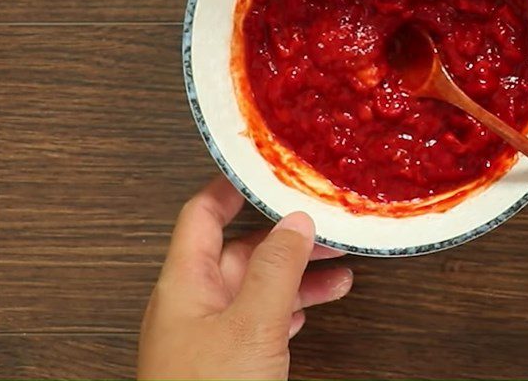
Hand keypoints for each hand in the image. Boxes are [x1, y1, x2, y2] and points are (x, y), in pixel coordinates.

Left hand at [138, 175, 352, 379]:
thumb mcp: (251, 324)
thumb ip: (276, 268)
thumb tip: (296, 220)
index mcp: (186, 283)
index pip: (203, 214)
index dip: (230, 185)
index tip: (263, 166)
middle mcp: (195, 304)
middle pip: (241, 250)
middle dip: (284, 236)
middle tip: (324, 222)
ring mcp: (210, 336)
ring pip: (258, 287)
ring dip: (297, 274)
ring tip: (341, 268)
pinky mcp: (227, 365)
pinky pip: (261, 320)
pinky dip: (290, 308)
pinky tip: (312, 308)